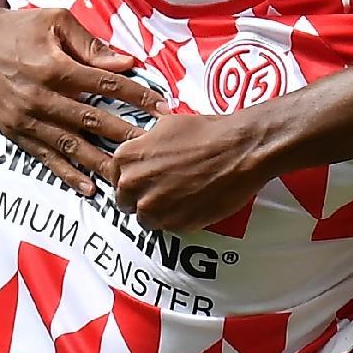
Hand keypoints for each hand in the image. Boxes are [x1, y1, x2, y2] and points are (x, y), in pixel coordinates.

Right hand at [0, 1, 161, 192]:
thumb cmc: (20, 27)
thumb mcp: (56, 21)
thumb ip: (90, 45)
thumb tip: (126, 63)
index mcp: (55, 67)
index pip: (106, 84)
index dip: (137, 96)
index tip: (163, 108)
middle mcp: (41, 98)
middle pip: (93, 120)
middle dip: (126, 135)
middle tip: (153, 149)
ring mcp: (27, 119)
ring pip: (71, 146)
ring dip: (101, 163)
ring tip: (128, 178)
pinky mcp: (15, 133)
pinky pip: (46, 158)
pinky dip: (67, 175)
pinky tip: (89, 188)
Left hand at [108, 101, 290, 233]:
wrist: (237, 150)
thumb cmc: (206, 134)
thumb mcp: (165, 126)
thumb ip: (145, 144)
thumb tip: (144, 147)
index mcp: (125, 158)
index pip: (115, 178)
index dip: (132, 178)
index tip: (144, 178)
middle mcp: (132, 185)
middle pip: (126, 201)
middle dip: (142, 196)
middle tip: (163, 188)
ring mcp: (152, 208)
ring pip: (145, 218)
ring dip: (158, 211)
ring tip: (178, 197)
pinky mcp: (174, 224)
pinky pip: (167, 227)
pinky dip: (176, 218)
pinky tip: (191, 203)